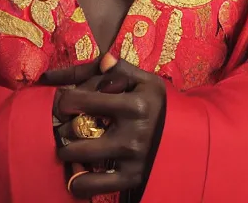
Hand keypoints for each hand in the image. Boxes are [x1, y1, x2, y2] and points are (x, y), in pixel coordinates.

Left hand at [50, 54, 166, 198]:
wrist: (185, 136)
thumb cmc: (158, 103)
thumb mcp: (145, 80)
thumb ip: (120, 69)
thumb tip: (102, 60)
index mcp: (133, 105)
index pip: (82, 101)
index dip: (65, 100)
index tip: (63, 101)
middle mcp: (131, 135)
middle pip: (75, 131)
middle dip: (62, 126)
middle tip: (61, 124)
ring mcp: (130, 161)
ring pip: (78, 158)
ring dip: (66, 151)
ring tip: (68, 144)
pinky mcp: (130, 179)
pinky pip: (91, 186)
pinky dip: (77, 181)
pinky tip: (76, 171)